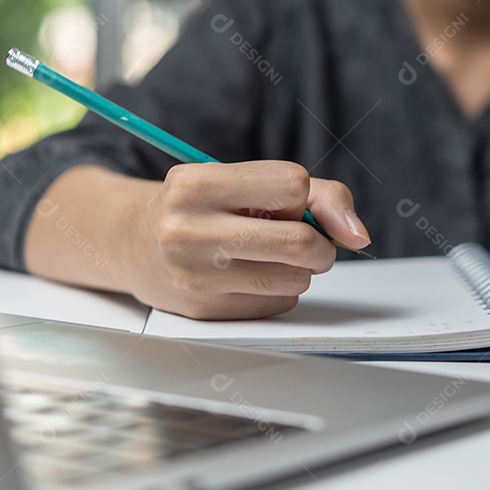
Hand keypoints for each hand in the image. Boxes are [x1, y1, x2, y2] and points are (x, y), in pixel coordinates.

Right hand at [117, 161, 369, 319]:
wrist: (131, 242)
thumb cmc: (201, 205)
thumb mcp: (245, 179)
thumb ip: (319, 195)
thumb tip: (358, 235)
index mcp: (197, 184)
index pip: (293, 184)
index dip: (299, 195)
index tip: (280, 202)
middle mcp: (189, 230)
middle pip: (301, 242)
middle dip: (318, 244)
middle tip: (305, 241)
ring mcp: (194, 276)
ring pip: (296, 279)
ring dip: (299, 269)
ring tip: (268, 255)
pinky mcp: (203, 310)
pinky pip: (278, 303)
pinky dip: (279, 289)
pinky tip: (249, 276)